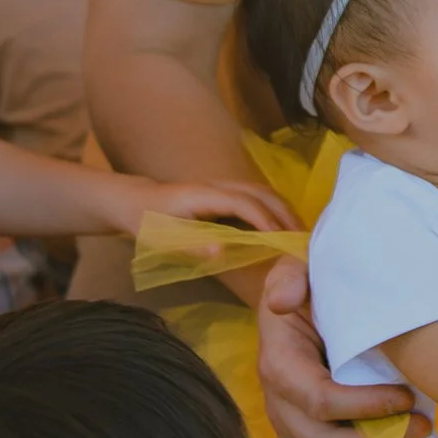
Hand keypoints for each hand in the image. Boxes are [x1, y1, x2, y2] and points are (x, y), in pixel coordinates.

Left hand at [122, 177, 295, 236]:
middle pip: (261, 192)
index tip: (283, 242)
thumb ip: (191, 246)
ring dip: (284, 210)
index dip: (266, 221)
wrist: (134, 202)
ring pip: (262, 192)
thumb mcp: (162, 240)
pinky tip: (283, 228)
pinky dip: (275, 210)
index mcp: (204, 195)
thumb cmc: (146, 223)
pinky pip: (257, 197)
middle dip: (285, 214)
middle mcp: (217, 185)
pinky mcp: (224, 194)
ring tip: (300, 235)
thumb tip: (222, 251)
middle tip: (303, 240)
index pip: (244, 203)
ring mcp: (222, 187)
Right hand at [257, 257, 425, 437]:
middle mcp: (280, 406)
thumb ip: (289, 278)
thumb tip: (283, 302)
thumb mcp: (297, 273)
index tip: (406, 396)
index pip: (321, 401)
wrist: (301, 310)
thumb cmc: (308, 293)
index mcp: (280, 366)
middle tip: (422, 424)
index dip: (366, 406)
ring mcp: (289, 431)